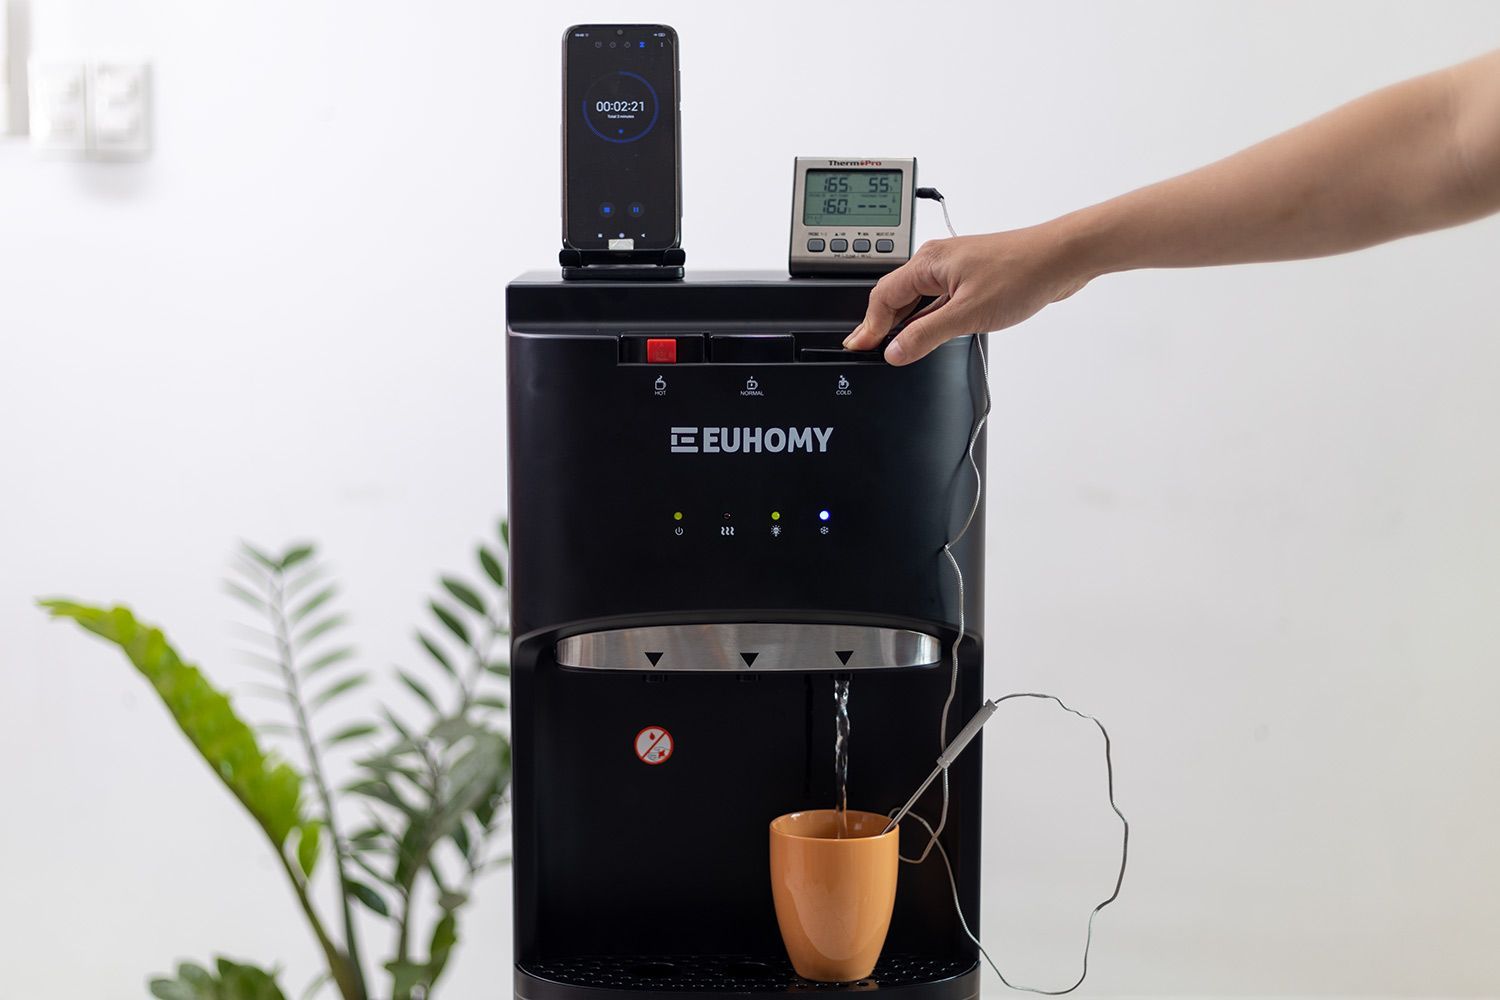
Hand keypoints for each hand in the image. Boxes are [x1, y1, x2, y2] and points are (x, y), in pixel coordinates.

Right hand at [843, 224, 1094, 364]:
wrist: (1062, 258)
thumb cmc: (1022, 273)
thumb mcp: (966, 314)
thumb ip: (925, 335)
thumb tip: (894, 351)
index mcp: (928, 262)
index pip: (882, 296)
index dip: (868, 326)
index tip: (858, 348)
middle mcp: (937, 261)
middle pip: (895, 296)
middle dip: (880, 323)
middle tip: (867, 350)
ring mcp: (955, 269)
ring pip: (917, 298)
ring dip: (904, 322)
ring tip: (891, 346)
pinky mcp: (971, 277)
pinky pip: (937, 299)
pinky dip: (926, 317)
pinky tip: (927, 333)